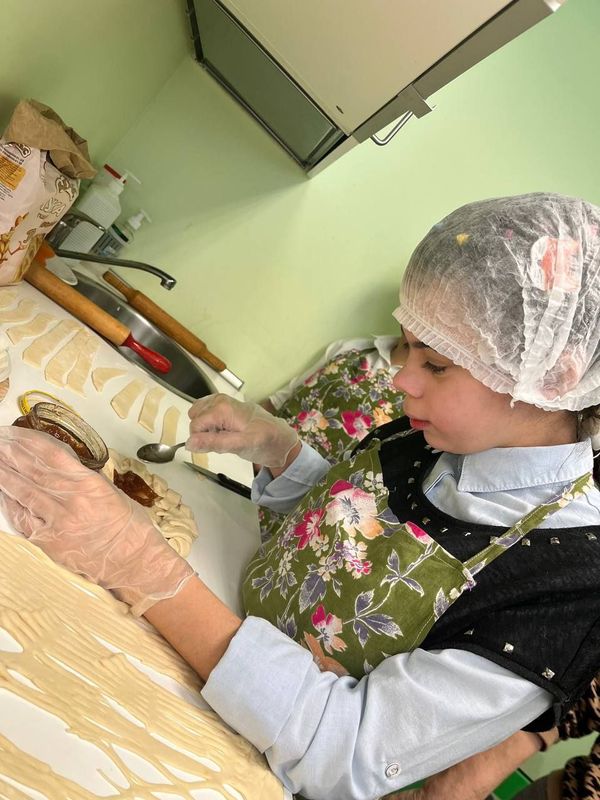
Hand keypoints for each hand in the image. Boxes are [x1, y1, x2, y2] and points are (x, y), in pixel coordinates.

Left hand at [0, 426, 193, 615]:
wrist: (135, 563)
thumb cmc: (130, 529)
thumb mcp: (111, 492)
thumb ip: (84, 478)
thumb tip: (60, 465)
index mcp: (89, 484)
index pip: (51, 455)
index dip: (28, 441)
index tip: (14, 432)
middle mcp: (71, 501)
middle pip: (33, 470)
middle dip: (10, 453)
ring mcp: (58, 523)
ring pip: (23, 492)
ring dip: (4, 475)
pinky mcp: (50, 543)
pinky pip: (23, 519)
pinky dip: (10, 505)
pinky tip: (1, 494)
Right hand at [187, 394, 298, 468]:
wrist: (279, 437)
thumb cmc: (263, 441)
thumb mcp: (240, 446)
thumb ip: (214, 443)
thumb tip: (189, 443)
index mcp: (221, 407)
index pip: (195, 426)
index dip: (204, 439)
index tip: (220, 444)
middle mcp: (219, 399)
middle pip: (195, 420)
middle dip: (206, 433)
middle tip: (226, 440)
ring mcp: (220, 400)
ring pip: (198, 417)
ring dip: (208, 430)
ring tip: (227, 435)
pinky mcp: (223, 405)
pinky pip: (205, 414)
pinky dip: (211, 424)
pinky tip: (225, 430)